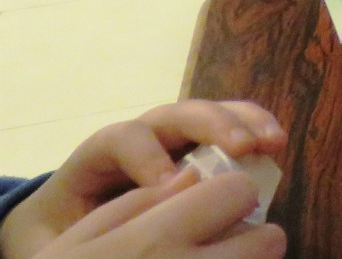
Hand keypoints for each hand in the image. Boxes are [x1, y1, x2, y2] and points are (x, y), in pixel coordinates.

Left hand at [1, 101, 285, 258]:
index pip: (122, 138)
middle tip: (242, 149)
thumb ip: (76, 236)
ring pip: (210, 112)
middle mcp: (142, 136)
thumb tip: (104, 241)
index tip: (170, 186)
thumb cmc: (59, 230)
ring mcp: (174, 137)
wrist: (66, 217)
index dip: (146, 156)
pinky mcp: (200, 148)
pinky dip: (255, 128)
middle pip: (176, 114)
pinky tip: (276, 144)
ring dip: (244, 121)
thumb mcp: (52, 237)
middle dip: (211, 125)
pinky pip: (230, 126)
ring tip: (272, 141)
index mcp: (98, 155)